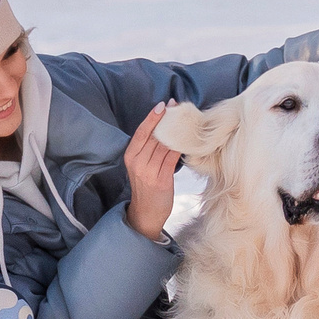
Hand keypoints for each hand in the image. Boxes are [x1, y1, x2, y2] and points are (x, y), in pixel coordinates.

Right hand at [122, 102, 181, 240]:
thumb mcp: (141, 165)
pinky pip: (173, 158)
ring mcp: (149, 172)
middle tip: (177, 105)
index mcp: (130, 156)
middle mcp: (138, 163)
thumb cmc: (146, 186)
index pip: (141, 132)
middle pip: (154, 136)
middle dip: (167, 119)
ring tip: (186, 118)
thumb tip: (165, 127)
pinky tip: (188, 138)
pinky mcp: (162, 180)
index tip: (162, 105)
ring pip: (165, 145)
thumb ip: (150, 149)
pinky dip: (180, 146)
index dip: (152, 117)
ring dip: (176, 130)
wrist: (146, 213)